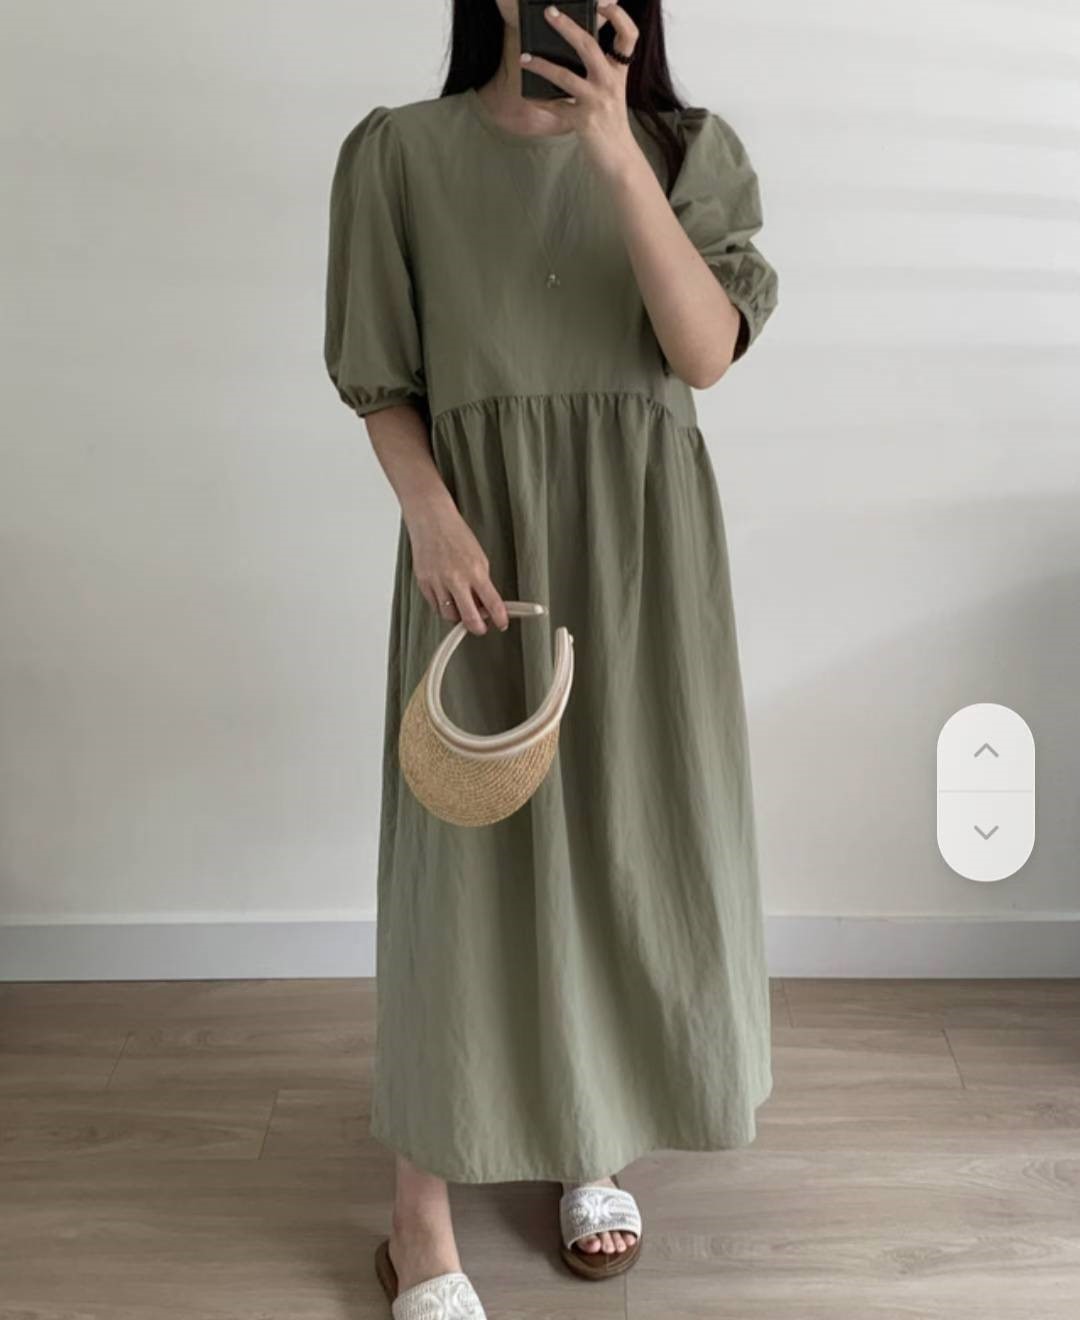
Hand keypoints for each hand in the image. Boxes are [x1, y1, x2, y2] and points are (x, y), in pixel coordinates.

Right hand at [405, 500, 509, 634]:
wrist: (431, 519)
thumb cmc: (456, 535)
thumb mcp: (479, 557)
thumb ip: (482, 583)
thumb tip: (486, 605)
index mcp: (475, 571)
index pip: (492, 604)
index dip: (500, 619)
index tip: (502, 624)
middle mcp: (456, 579)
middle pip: (469, 619)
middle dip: (479, 628)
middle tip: (482, 627)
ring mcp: (438, 583)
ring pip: (450, 617)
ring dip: (459, 617)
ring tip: (464, 609)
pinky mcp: (423, 583)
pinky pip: (436, 607)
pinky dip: (444, 607)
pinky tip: (449, 598)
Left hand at [521, 2, 641, 174]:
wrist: (620, 160)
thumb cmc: (612, 124)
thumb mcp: (612, 93)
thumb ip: (599, 72)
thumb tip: (570, 53)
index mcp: (619, 72)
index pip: (628, 36)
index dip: (619, 16)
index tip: (604, 1)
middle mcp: (610, 82)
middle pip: (588, 45)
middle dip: (566, 26)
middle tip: (549, 12)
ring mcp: (597, 101)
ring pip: (564, 75)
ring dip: (541, 65)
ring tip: (524, 58)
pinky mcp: (583, 120)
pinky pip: (555, 106)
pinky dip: (540, 101)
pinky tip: (528, 96)